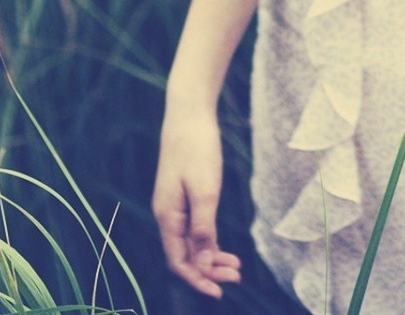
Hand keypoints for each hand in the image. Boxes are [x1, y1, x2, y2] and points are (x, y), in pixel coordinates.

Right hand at [152, 106, 241, 297]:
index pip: (178, 261)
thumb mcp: (205, 191)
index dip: (198, 279)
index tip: (220, 291)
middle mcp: (167, 214)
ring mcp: (174, 206)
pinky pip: (194, 229)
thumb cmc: (197, 148)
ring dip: (210, 258)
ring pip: (190, 244)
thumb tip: (203, 265)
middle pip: (184, 256)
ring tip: (236, 267)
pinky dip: (209, 241)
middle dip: (208, 271)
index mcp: (167, 215)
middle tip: (237, 277)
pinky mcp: (183, 196)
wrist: (189, 113)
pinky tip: (224, 249)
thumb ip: (203, 229)